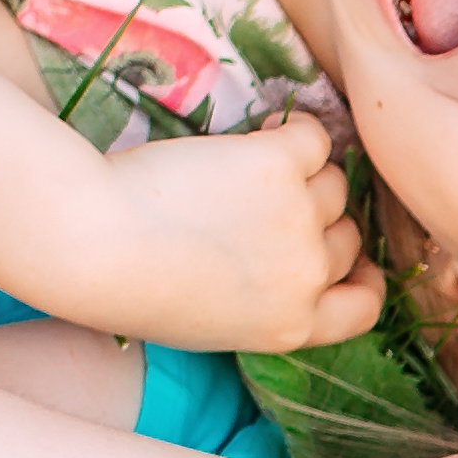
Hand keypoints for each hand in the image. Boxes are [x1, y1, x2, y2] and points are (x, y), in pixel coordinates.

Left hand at [43, 116, 382, 349]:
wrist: (92, 242)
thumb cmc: (128, 286)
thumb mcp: (211, 323)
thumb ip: (261, 304)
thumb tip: (281, 264)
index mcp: (293, 326)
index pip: (365, 306)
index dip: (359, 278)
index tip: (346, 262)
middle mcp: (307, 276)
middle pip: (346, 239)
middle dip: (317, 222)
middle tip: (266, 207)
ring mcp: (299, 218)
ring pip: (333, 185)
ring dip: (303, 175)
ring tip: (249, 171)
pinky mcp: (278, 164)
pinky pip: (312, 138)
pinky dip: (295, 132)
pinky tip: (262, 133)